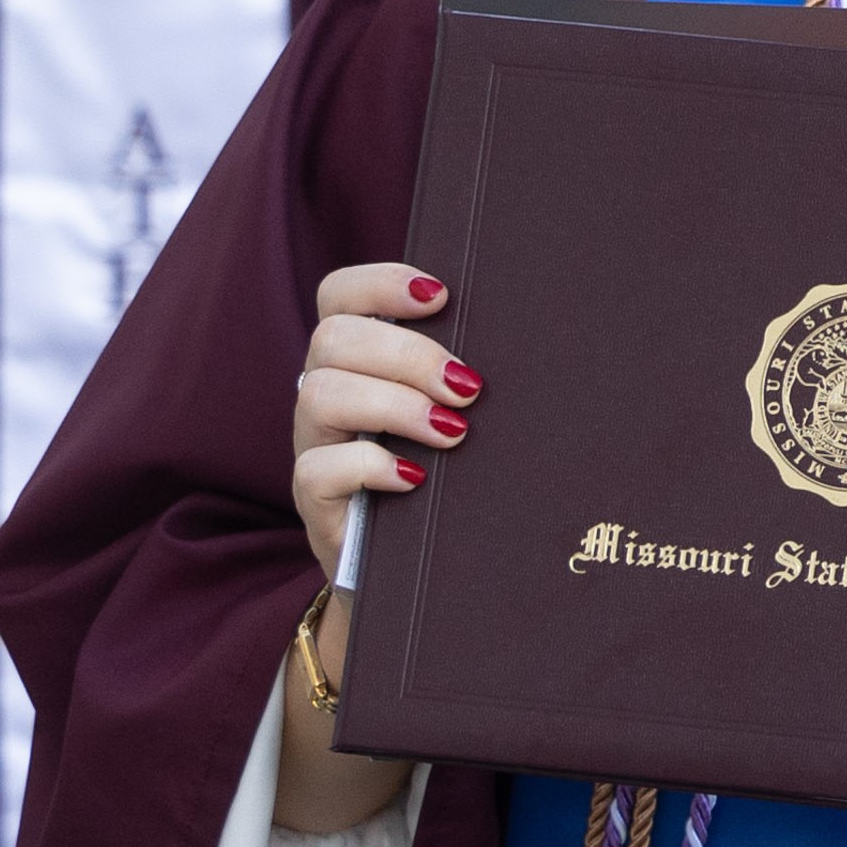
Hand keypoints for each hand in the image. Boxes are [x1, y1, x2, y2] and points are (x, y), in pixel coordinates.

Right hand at [291, 263, 474, 586]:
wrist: (423, 562)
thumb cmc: (452, 473)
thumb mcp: (459, 411)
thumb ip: (468, 372)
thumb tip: (534, 335)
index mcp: (357, 358)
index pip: (340, 295)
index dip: (381, 284)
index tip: (441, 295)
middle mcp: (325, 392)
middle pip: (333, 339)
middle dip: (407, 355)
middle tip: (469, 387)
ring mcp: (313, 444)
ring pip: (319, 395)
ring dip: (396, 407)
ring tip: (454, 432)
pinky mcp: (313, 499)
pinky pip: (317, 469)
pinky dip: (370, 466)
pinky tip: (415, 477)